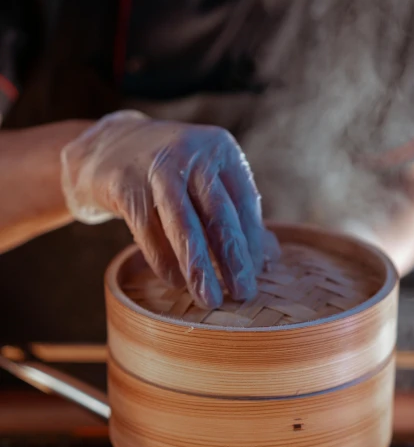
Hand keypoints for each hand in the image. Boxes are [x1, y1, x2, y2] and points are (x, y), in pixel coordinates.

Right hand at [60, 110, 278, 307]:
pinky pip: (149, 232)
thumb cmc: (172, 172)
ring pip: (184, 226)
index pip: (244, 201)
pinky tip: (176, 283)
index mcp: (220, 149)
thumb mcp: (207, 179)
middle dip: (233, 259)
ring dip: (199, 268)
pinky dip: (164, 261)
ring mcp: (155, 168)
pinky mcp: (125, 186)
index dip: (252, 241)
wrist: (108, 146)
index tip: (257, 275)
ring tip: (209, 300)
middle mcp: (191, 153)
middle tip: (244, 294)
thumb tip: (272, 257)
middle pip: (218, 214)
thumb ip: (238, 213)